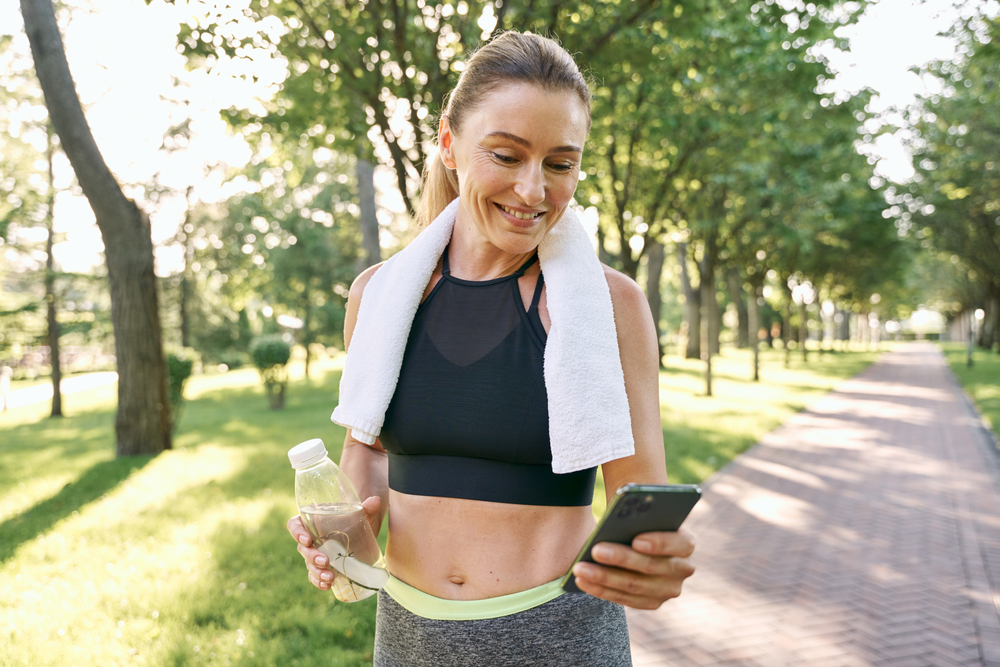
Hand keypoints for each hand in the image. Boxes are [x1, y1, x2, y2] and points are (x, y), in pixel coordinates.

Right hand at [286, 496, 383, 590]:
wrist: (362, 533)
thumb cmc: (355, 519)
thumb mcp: (361, 513)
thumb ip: (367, 507)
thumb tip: (376, 501)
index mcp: (312, 521)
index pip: (295, 525)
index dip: (297, 533)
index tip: (307, 540)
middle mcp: (310, 538)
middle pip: (302, 548)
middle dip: (311, 557)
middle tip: (325, 562)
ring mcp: (315, 553)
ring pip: (308, 564)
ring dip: (316, 572)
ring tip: (329, 578)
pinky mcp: (323, 566)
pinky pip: (315, 575)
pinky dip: (318, 582)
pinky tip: (327, 586)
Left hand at [570, 528, 694, 609]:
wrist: (643, 541)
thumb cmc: (640, 523)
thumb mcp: (643, 517)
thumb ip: (637, 518)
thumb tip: (615, 522)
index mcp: (686, 543)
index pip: (679, 543)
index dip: (659, 543)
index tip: (636, 540)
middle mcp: (683, 569)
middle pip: (650, 566)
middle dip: (620, 558)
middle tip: (595, 550)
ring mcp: (669, 590)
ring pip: (633, 585)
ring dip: (603, 577)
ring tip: (580, 568)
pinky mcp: (652, 603)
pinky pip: (624, 598)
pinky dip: (601, 589)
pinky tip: (582, 580)